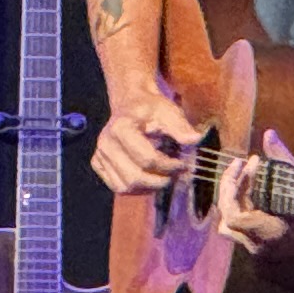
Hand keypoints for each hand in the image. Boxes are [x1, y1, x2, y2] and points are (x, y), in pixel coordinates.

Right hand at [90, 90, 204, 199]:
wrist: (130, 103)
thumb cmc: (151, 108)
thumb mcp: (168, 111)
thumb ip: (180, 127)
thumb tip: (194, 140)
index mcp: (121, 128)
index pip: (147, 159)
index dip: (169, 166)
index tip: (183, 164)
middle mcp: (105, 143)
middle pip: (134, 177)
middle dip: (159, 181)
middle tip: (175, 175)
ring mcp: (100, 155)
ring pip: (125, 187)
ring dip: (149, 187)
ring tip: (164, 176)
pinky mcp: (98, 164)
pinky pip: (118, 187)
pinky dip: (137, 188)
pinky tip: (150, 177)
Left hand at [208, 129, 293, 255]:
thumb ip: (281, 159)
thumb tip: (268, 134)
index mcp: (265, 233)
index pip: (233, 213)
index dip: (234, 186)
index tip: (248, 162)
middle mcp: (258, 245)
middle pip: (227, 220)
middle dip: (229, 191)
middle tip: (241, 166)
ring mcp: (261, 248)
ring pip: (232, 226)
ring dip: (235, 201)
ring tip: (245, 179)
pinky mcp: (265, 245)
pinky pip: (243, 228)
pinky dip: (244, 208)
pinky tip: (256, 190)